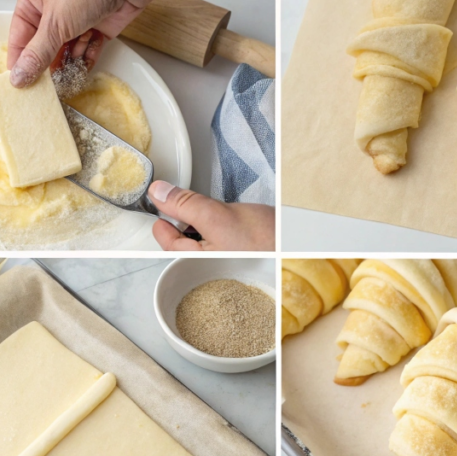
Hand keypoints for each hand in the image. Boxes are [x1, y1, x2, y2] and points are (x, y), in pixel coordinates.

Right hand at [7, 0, 272, 87]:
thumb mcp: (55, 24)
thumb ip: (37, 54)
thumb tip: (18, 77)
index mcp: (32, 2)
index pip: (19, 38)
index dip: (19, 62)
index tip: (20, 86)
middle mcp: (51, 12)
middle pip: (43, 48)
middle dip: (46, 66)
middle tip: (44, 91)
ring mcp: (75, 21)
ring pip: (66, 51)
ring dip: (67, 65)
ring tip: (65, 82)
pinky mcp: (96, 29)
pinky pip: (86, 51)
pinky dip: (85, 60)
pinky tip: (82, 72)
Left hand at [148, 181, 273, 250]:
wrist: (298, 245)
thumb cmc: (265, 241)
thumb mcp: (217, 216)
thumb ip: (185, 205)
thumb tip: (158, 193)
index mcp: (197, 260)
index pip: (165, 241)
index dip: (161, 217)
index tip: (160, 199)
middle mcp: (208, 262)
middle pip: (181, 240)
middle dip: (182, 220)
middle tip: (186, 201)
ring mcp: (222, 257)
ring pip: (200, 237)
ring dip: (201, 221)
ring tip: (211, 210)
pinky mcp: (237, 251)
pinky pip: (218, 237)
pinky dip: (217, 224)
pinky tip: (228, 218)